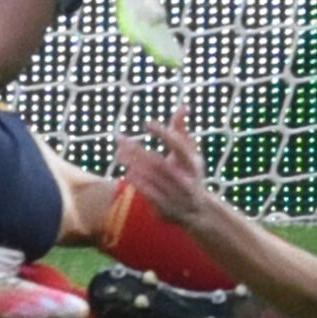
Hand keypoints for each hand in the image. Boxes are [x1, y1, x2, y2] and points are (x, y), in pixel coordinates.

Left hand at [115, 109, 210, 227]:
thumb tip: (183, 106)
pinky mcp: (165, 208)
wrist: (198, 211)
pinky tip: (127, 172)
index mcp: (193, 164)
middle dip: (138, 150)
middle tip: (120, 138)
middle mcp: (185, 180)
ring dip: (133, 164)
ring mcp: (176, 195)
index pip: (179, 146)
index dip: (164, 134)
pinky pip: (150, 195)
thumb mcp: (190, 154)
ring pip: (152, 178)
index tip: (148, 123)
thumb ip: (182, 131)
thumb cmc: (190, 174)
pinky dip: (139, 183)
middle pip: (160, 162)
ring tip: (119, 153)